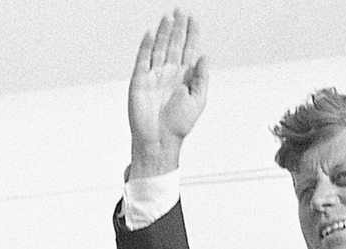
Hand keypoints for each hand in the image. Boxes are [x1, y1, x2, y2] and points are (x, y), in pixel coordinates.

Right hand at [127, 9, 208, 179]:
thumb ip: (202, 77)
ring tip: (168, 17)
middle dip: (178, 28)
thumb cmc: (179, 124)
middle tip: (181, 11)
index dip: (192, 35)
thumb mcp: (199, 100)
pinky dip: (146, 45)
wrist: (160, 138)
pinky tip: (151, 34)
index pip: (189, 51)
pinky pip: (143, 59)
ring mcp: (155, 75)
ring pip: (160, 48)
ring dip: (164, 32)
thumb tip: (205, 56)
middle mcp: (170, 73)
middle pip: (175, 45)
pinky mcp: (140, 80)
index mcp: (185, 78)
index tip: (194, 20)